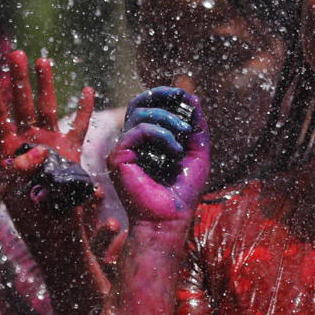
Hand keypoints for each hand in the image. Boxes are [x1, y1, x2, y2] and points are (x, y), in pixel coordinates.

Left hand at [0, 52, 95, 210]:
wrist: (54, 236)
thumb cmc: (30, 217)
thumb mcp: (16, 194)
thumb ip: (22, 170)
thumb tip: (39, 150)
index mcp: (9, 153)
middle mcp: (28, 144)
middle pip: (22, 104)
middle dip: (19, 79)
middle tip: (16, 53)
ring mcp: (50, 146)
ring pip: (47, 109)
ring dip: (45, 85)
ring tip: (43, 61)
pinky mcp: (70, 154)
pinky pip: (78, 128)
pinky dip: (83, 110)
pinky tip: (86, 90)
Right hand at [108, 87, 208, 238]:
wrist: (170, 220)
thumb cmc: (182, 193)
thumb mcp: (196, 154)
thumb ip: (196, 128)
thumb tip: (194, 98)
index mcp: (148, 142)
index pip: (149, 108)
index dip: (164, 96)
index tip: (184, 94)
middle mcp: (132, 144)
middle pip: (137, 104)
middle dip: (159, 95)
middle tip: (180, 96)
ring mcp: (123, 150)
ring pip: (139, 114)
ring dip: (167, 118)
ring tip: (185, 133)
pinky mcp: (118, 158)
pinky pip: (137, 131)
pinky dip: (160, 133)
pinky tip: (175, 149)